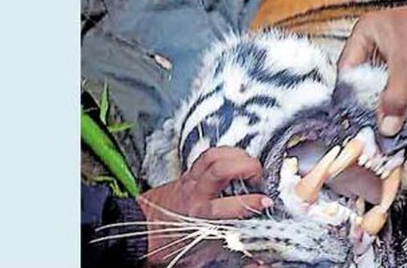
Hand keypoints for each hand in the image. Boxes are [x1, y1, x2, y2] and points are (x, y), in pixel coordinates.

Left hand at [137, 147, 271, 263]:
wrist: (139, 230)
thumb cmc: (167, 243)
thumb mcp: (200, 252)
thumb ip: (226, 246)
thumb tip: (252, 254)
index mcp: (199, 216)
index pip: (230, 205)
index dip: (253, 202)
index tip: (266, 202)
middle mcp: (195, 194)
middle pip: (221, 168)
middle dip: (247, 166)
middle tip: (258, 176)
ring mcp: (189, 180)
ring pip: (214, 155)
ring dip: (237, 155)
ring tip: (249, 164)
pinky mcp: (187, 173)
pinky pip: (207, 155)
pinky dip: (225, 153)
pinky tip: (234, 160)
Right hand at [338, 0, 406, 136]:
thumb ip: (395, 98)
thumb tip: (387, 124)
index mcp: (365, 33)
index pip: (348, 70)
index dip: (351, 94)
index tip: (355, 116)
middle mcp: (375, 44)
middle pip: (364, 81)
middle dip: (369, 102)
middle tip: (371, 123)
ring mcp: (393, 56)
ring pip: (383, 87)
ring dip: (386, 105)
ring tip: (387, 124)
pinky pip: (399, 89)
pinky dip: (400, 102)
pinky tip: (401, 116)